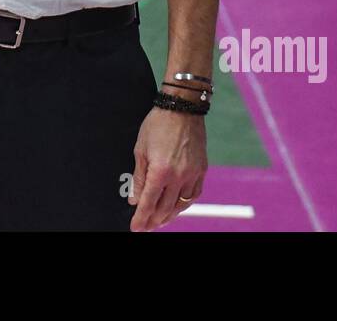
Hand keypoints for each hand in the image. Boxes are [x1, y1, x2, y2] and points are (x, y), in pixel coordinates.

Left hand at [128, 108, 206, 230]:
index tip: (135, 228)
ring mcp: (193, 174)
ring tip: (160, 221)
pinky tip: (177, 207)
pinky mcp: (202, 169)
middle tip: (146, 226)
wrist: (182, 107)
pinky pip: (194, 194)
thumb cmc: (157, 124)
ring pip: (181, 204)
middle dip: (154, 220)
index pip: (149, 202)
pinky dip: (184, 204)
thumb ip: (138, 177)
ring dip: (169, 216)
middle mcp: (179, 176)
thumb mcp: (140, 149)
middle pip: (165, 208)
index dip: (141, 218)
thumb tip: (135, 199)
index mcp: (160, 171)